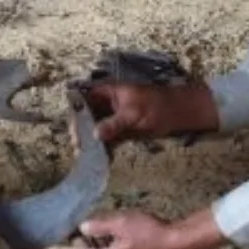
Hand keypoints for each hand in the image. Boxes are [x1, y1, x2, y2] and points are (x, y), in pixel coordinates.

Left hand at [41, 211, 178, 248]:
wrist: (175, 241)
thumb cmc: (148, 231)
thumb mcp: (121, 223)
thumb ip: (100, 226)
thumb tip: (82, 228)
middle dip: (75, 246)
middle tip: (61, 234)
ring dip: (89, 243)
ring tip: (80, 230)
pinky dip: (101, 242)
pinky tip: (103, 231)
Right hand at [85, 81, 219, 142]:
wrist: (176, 114)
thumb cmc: (155, 106)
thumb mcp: (133, 114)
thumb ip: (114, 124)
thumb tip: (95, 134)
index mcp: (107, 92)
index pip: (84, 99)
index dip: (75, 112)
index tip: (72, 128)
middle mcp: (106, 104)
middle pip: (86, 115)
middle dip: (80, 129)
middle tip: (76, 144)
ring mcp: (112, 117)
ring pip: (94, 127)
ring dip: (88, 139)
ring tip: (82, 153)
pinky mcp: (119, 130)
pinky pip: (105, 137)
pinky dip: (100, 145)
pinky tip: (94, 155)